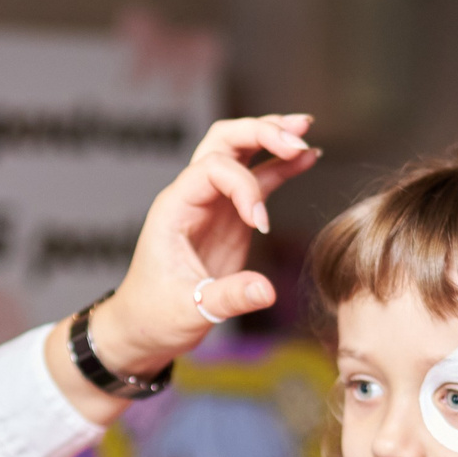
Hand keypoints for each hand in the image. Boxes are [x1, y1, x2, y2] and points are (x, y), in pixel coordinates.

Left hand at [82, 115, 321, 379]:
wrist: (146, 327)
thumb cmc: (156, 315)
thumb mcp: (191, 310)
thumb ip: (230, 298)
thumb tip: (267, 292)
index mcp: (174, 208)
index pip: (213, 169)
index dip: (244, 188)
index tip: (262, 226)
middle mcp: (192, 196)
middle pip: (225, 140)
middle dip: (261, 132)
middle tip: (299, 136)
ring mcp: (213, 202)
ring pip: (241, 151)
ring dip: (273, 136)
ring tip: (307, 129)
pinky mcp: (232, 216)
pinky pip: (258, 179)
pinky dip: (283, 166)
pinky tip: (310, 157)